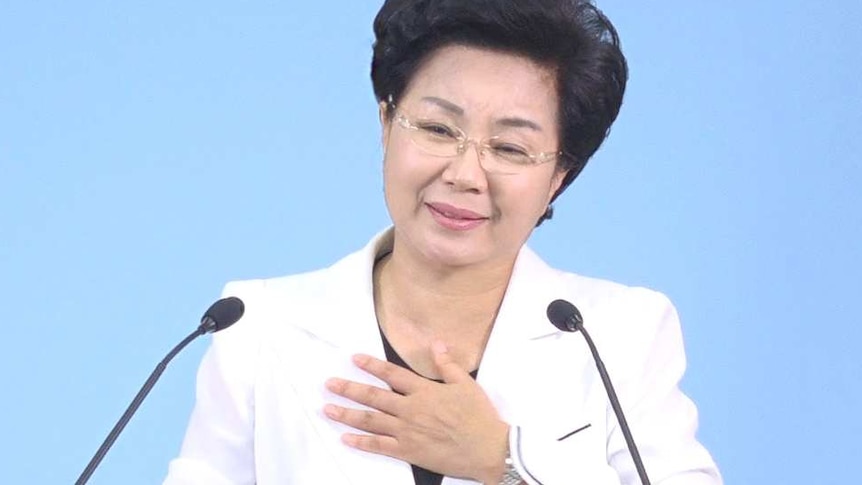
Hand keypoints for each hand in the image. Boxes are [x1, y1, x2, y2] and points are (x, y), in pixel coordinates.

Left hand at [324, 341, 508, 483]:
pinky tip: (345, 438)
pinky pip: (379, 446)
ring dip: (347, 414)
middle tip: (329, 384)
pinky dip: (361, 442)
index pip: (392, 375)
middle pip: (374, 397)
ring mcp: (407, 432)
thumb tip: (435, 343)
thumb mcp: (466, 384)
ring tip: (328, 409)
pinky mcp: (409, 451)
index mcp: (424, 391)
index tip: (354, 359)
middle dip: (349, 389)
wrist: (487, 449)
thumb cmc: (479, 416)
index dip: (372, 365)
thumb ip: (447, 364)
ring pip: (371, 420)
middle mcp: (411, 409)